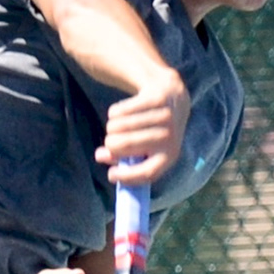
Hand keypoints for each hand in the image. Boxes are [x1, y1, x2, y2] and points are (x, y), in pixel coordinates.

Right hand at [96, 67, 186, 183]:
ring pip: (118, 126)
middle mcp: (169, 138)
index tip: (111, 174)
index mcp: (170, 156)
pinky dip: (114, 113)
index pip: (148, 172)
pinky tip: (123, 113)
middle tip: (110, 143)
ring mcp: (164, 117)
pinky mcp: (154, 99)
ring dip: (111, 128)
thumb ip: (122, 158)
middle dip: (110, 145)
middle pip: (124, 145)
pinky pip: (119, 110)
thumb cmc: (153, 131)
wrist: (173, 97)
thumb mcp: (145, 149)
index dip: (127, 176)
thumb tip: (100, 155)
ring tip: (118, 127)